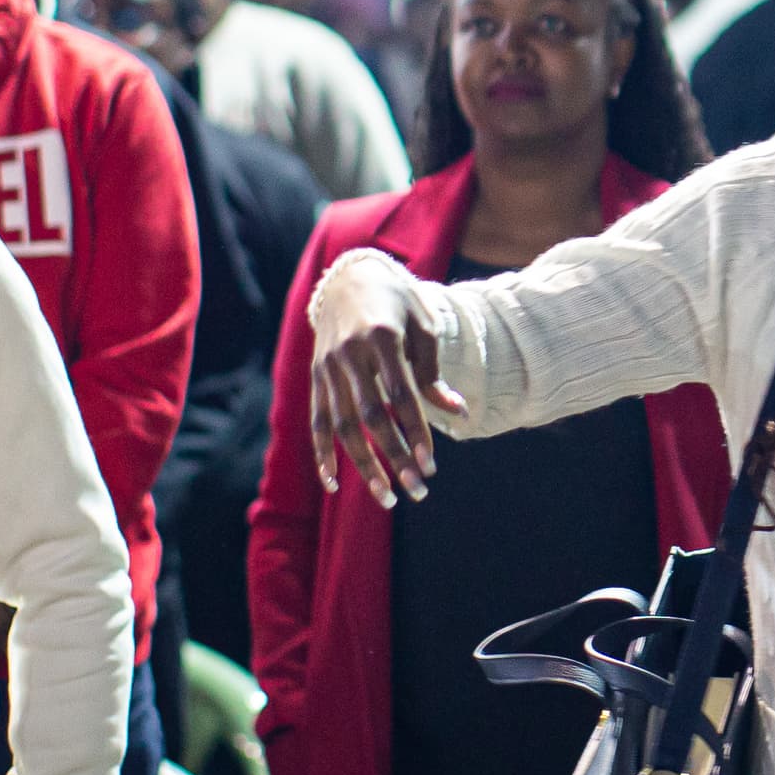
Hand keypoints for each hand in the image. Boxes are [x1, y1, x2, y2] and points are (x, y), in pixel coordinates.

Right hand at [303, 251, 458, 506]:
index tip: (431, 467)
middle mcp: (350, 355)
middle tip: (416, 491)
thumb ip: (433, 373)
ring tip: (385, 497)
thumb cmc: (398, 304)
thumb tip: (458, 413)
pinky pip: (316, 421)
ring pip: (342, 426)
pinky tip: (334, 483)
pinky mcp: (316, 376)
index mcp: (382, 338)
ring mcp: (328, 367)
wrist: (350, 278)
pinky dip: (322, 453)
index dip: (416, 433)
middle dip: (394, 458)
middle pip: (371, 418)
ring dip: (363, 465)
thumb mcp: (424, 328)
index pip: (401, 397)